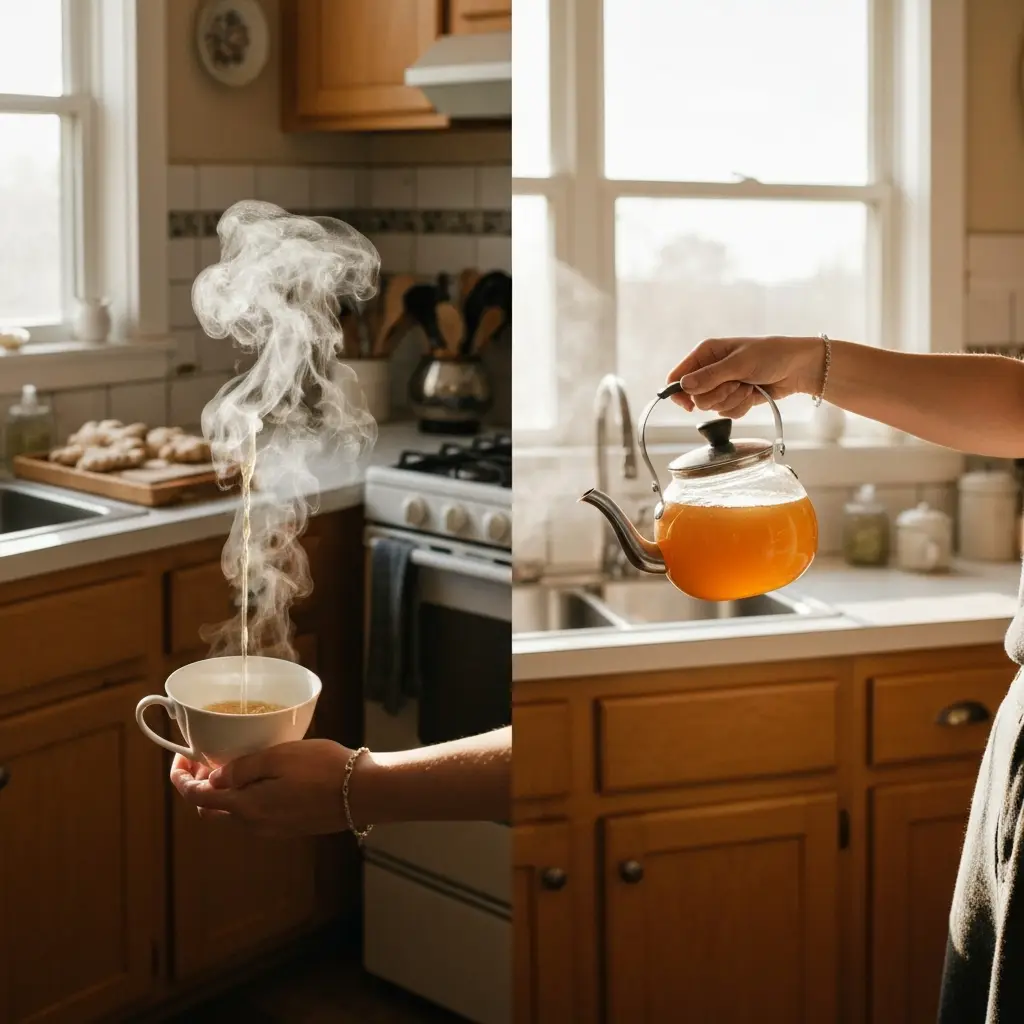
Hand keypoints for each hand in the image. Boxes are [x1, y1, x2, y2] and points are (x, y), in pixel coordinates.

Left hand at [171, 740, 352, 836]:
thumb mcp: (279, 757)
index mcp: (247, 807)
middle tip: (203, 759)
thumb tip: (213, 779)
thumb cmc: (324, 768)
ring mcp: (272, 829)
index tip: (180, 759)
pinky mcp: (288, 827)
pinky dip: (244, 798)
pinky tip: (259, 777)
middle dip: (198, 787)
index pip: (197, 798)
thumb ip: (242, 769)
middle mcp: (255, 825)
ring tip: (231, 764)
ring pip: (232, 813)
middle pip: (210, 811)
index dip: (181, 779)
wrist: (363, 792)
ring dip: (222, 793)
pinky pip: (254, 815)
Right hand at [666, 336, 825, 416]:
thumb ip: (710, 376)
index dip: (679, 393)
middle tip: (735, 385)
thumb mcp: (739, 363)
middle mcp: (710, 370)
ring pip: (711, 407)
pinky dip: (741, 406)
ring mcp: (722, 385)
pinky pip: (727, 413)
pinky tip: (753, 394)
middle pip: (695, 397)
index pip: (678, 376)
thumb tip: (684, 386)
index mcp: (705, 353)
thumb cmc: (771, 355)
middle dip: (717, 395)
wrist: (797, 368)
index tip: (689, 405)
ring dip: (732, 400)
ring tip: (748, 386)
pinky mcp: (733, 398)